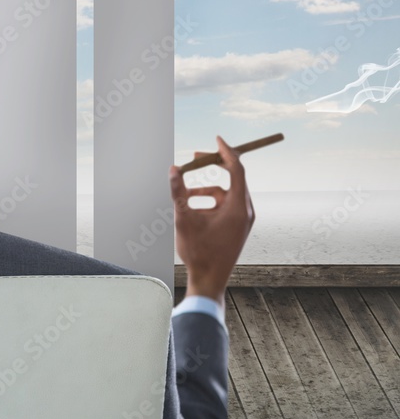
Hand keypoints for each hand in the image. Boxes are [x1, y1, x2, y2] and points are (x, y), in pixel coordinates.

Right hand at [169, 136, 255, 304]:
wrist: (209, 280)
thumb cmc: (199, 252)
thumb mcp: (184, 219)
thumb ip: (178, 192)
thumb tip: (173, 169)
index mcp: (237, 207)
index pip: (236, 169)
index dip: (226, 151)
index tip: (216, 138)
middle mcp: (245, 211)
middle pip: (234, 177)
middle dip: (213, 166)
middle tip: (196, 157)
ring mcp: (242, 220)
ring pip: (226, 192)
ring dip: (206, 188)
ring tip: (184, 194)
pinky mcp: (237, 226)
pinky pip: (225, 204)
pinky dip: (209, 201)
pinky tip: (191, 208)